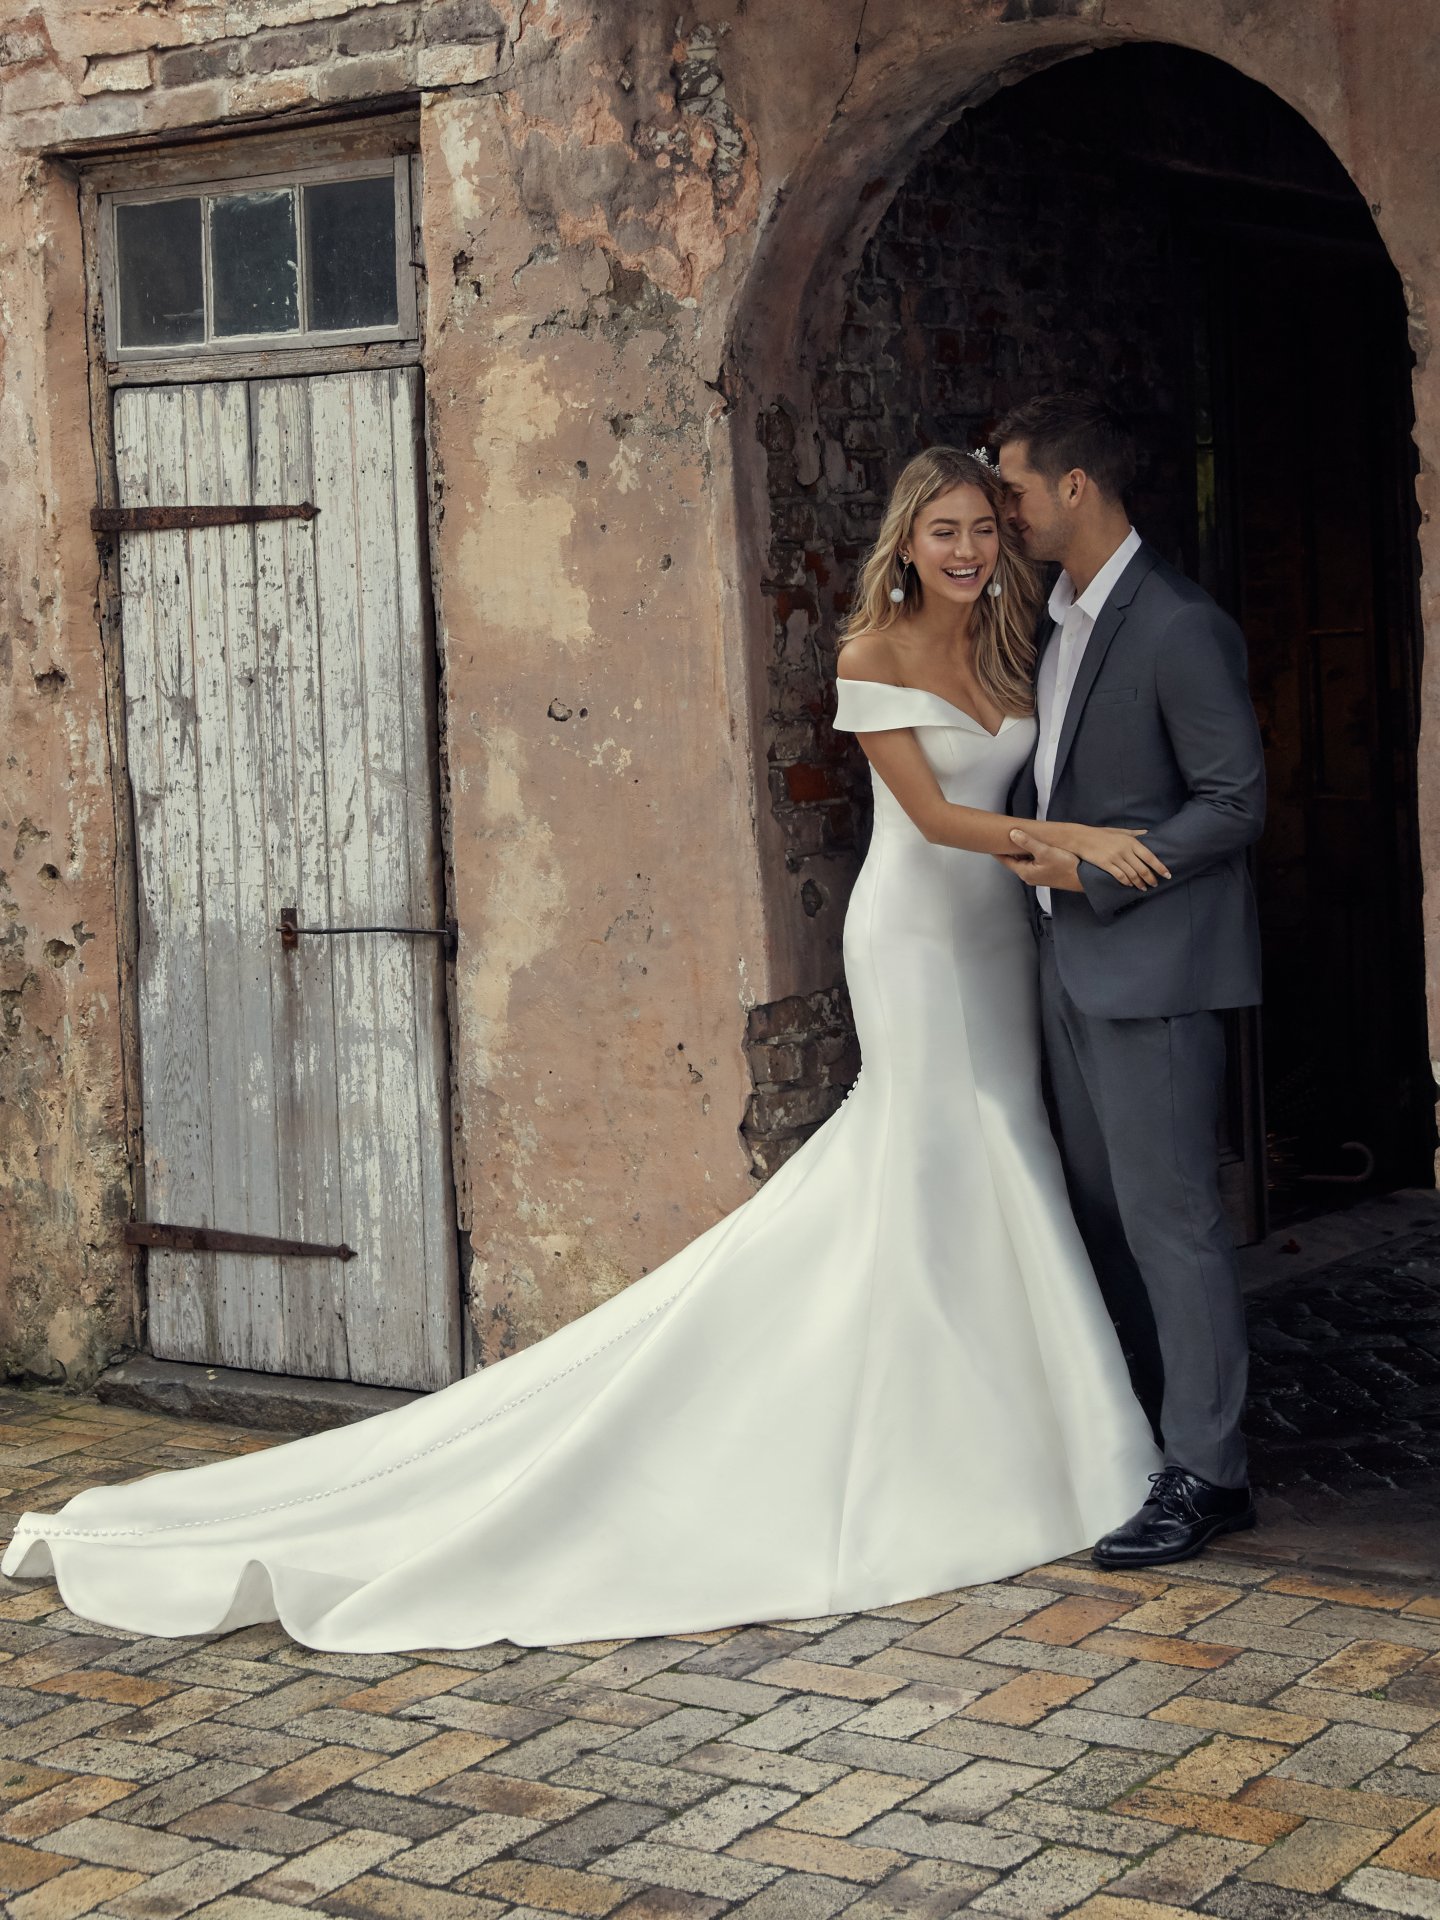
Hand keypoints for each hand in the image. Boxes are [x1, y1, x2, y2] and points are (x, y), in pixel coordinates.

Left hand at [1003, 830, 1083, 892]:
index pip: (1005, 860)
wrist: (1084, 878)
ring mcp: (1037, 875)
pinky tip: (1033, 844)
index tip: (989, 841)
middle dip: (1008, 848)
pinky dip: (1030, 852)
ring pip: (1024, 859)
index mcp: (1025, 872)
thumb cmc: (1066, 867)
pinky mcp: (1046, 872)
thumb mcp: (1045, 852)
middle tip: (1002, 835)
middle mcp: (1029, 875)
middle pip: (1013, 859)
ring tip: (1016, 836)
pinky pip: (1033, 860)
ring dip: (1020, 849)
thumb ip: (1028, 843)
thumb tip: (1012, 834)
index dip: (997, 850)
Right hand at [1025, 824, 1170, 889]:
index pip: (1150, 857)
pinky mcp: (1106, 865)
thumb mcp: (1120, 831)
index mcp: (1131, 842)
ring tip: (1144, 888)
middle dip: (1151, 879)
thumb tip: (1148, 833)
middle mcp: (1125, 850)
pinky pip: (1120, 876)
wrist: (1082, 838)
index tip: (1168, 875)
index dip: (1160, 867)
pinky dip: (1127, 882)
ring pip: (1132, 875)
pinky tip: (1130, 885)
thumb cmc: (1102, 834)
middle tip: (1155, 885)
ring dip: (1140, 883)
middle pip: (1143, 869)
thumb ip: (1135, 834)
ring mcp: (1115, 858)